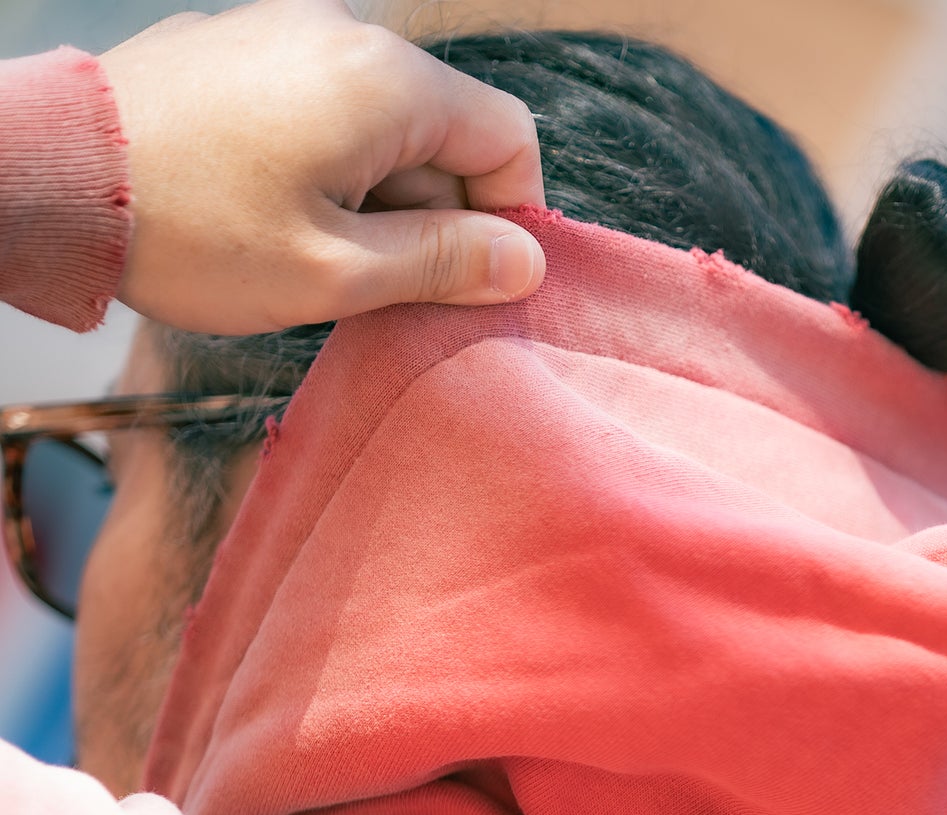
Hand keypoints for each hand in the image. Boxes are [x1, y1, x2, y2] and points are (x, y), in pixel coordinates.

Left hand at [102, 0, 545, 332]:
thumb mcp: (334, 274)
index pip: (507, 136)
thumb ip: (441, 264)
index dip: (510, 218)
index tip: (477, 282)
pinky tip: (275, 217)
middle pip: (444, 129)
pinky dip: (327, 166)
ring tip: (317, 258)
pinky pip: (324, 105)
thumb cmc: (194, 231)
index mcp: (385, 83)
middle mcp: (345, 34)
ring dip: (376, 197)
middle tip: (383, 290)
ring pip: (382, 123)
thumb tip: (524, 262)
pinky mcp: (244, 45)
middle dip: (434, 215)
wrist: (61, 177)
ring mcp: (289, 30)